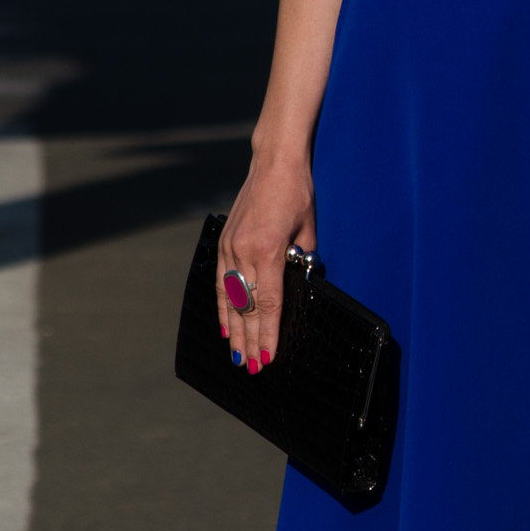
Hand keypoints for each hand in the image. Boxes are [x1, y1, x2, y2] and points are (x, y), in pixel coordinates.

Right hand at [215, 157, 316, 372]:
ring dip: (234, 330)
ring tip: (237, 356)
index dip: (269, 334)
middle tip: (252, 368)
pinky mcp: (224, 242)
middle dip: (250, 341)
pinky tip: (224, 325)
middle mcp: (244, 252)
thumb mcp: (309, 230)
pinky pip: (220, 282)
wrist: (273, 162)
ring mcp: (230, 247)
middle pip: (247, 307)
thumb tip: (296, 287)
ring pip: (230, 299)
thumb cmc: (298, 194)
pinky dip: (222, 307)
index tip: (269, 357)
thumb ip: (301, 261)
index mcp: (269, 250)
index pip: (270, 303)